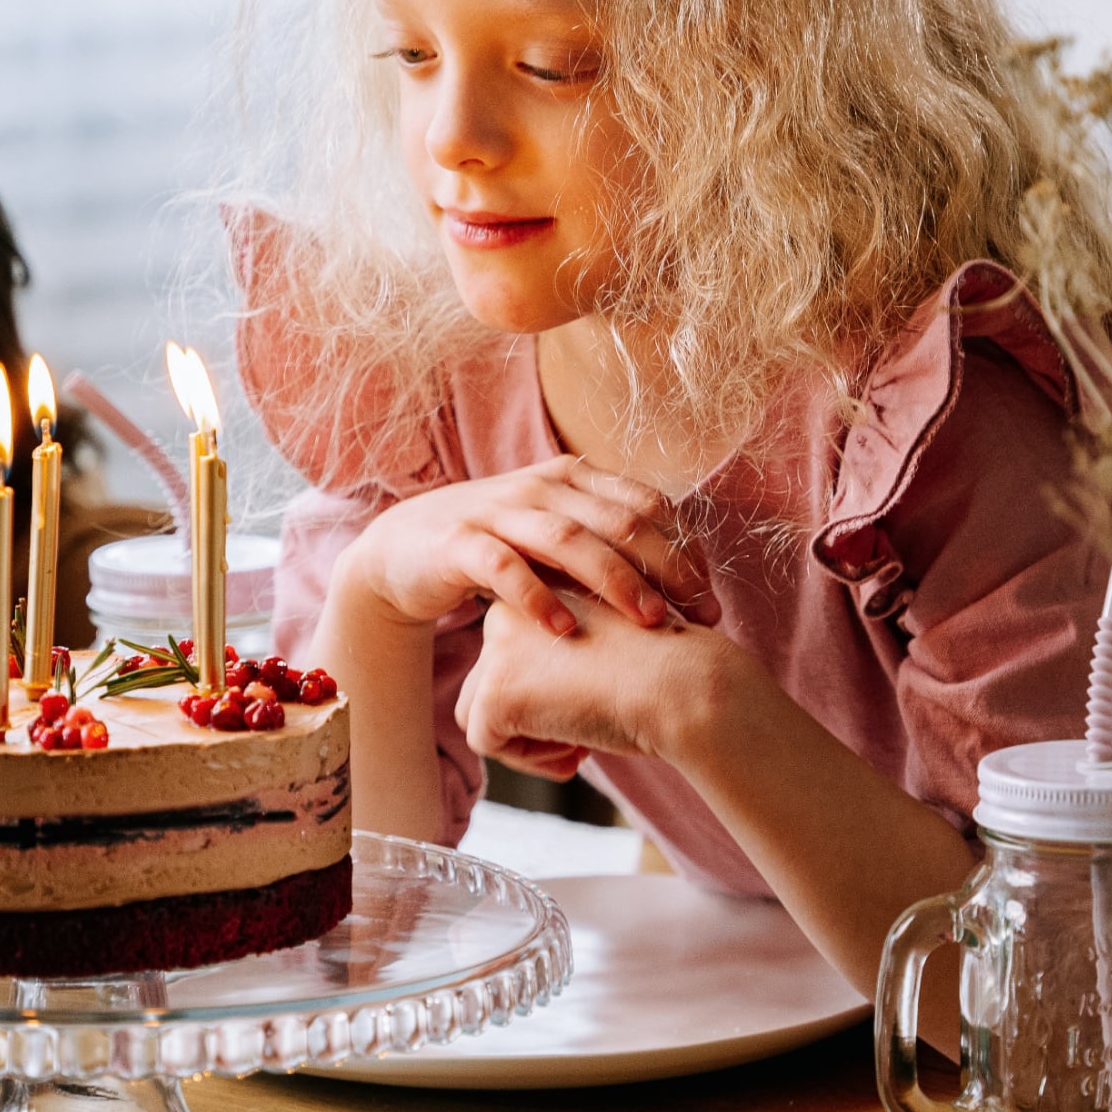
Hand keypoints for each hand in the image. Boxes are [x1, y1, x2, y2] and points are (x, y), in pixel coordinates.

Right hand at [335, 458, 713, 639]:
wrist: (401, 550)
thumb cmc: (495, 548)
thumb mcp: (554, 535)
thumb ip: (607, 546)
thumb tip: (682, 583)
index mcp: (573, 480)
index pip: (646, 504)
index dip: (685, 548)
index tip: (710, 596)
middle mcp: (542, 487)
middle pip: (619, 520)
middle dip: (668, 568)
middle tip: (701, 614)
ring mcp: (498, 511)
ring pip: (570, 540)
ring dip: (616, 581)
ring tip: (652, 621)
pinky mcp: (460, 543)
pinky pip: (504, 567)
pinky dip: (537, 597)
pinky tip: (565, 631)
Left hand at [457, 587, 736, 766]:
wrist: (687, 681)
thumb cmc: (673, 665)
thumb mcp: (616, 638)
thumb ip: (574, 649)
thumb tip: (548, 692)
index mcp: (543, 581)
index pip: (516, 643)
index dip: (551, 683)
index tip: (598, 693)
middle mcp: (512, 604)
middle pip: (491, 676)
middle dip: (533, 714)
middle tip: (589, 728)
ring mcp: (498, 646)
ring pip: (480, 711)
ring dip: (527, 738)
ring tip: (582, 740)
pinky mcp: (495, 690)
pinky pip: (485, 741)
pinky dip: (529, 759)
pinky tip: (577, 748)